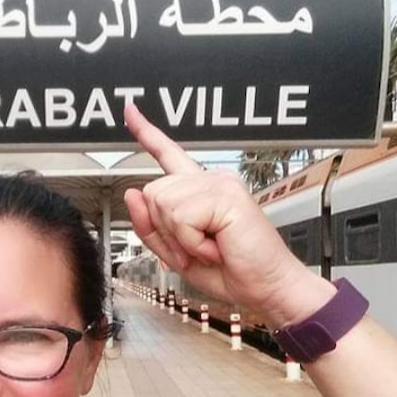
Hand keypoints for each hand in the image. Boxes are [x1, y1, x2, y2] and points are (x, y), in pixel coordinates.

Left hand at [122, 104, 333, 327]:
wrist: (266, 288)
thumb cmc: (230, 270)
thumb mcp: (176, 253)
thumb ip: (151, 227)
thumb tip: (132, 192)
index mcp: (198, 190)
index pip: (167, 154)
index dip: (146, 132)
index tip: (130, 109)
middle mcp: (209, 180)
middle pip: (151, 193)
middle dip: (165, 231)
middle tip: (198, 247)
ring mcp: (219, 184)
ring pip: (163, 204)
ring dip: (180, 239)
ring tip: (209, 247)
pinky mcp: (226, 195)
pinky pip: (181, 218)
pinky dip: (191, 242)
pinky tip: (216, 246)